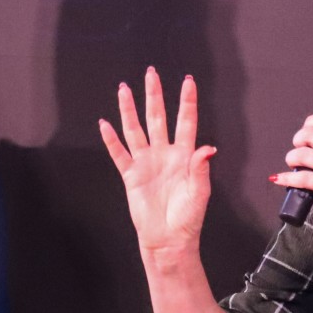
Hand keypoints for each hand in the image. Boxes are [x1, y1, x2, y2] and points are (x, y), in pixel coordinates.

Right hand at [98, 68, 216, 259]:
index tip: (188, 82)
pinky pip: (119, 153)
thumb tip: (207, 148)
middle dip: (154, 95)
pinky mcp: (131, 175)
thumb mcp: (200, 193)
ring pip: (136, 129)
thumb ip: (200, 169)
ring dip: (129, 110)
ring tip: (123, 89)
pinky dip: (111, 139)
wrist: (168, 239)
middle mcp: (164, 154)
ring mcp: (146, 163)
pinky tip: (105, 124)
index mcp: (183, 156)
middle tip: (151, 73)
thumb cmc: (187, 218)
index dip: (187, 102)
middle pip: (157, 117)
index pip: (185, 122)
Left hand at [272, 114, 312, 236]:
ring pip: (303, 155)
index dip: (310, 123)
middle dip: (298, 140)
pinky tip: (280, 179)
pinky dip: (287, 179)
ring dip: (291, 158)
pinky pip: (303, 179)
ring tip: (293, 164)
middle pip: (310, 134)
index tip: (306, 131)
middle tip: (298, 149)